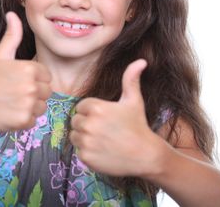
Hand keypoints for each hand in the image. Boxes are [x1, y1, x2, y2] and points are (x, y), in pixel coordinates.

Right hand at [0, 11, 51, 131]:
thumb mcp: (1, 54)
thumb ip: (12, 35)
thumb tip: (12, 13)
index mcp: (30, 68)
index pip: (47, 77)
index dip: (34, 80)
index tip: (18, 82)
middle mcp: (31, 86)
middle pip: (46, 93)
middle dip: (33, 94)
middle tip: (14, 94)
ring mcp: (28, 104)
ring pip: (41, 108)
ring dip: (29, 108)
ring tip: (11, 103)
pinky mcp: (23, 120)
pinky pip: (33, 121)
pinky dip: (23, 121)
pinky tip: (9, 113)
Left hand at [69, 59, 159, 176]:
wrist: (145, 155)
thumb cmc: (138, 125)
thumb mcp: (133, 100)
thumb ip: (131, 79)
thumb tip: (141, 61)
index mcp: (96, 107)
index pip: (81, 107)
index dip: (92, 112)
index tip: (106, 118)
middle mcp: (89, 124)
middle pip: (75, 121)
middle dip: (87, 124)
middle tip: (104, 130)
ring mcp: (86, 141)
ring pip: (74, 135)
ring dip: (84, 137)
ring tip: (103, 140)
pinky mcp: (85, 157)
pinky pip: (78, 150)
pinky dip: (87, 151)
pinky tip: (102, 151)